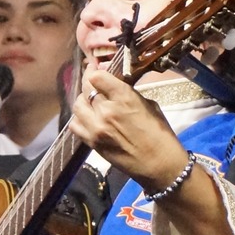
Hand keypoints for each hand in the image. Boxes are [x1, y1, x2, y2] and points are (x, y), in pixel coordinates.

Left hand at [69, 68, 187, 189]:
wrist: (160, 165)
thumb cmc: (160, 134)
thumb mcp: (150, 106)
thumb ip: (129, 95)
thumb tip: (115, 87)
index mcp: (124, 98)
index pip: (97, 77)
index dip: (94, 72)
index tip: (95, 69)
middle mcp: (106, 110)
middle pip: (85, 89)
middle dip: (88, 83)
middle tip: (92, 81)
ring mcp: (96, 127)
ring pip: (77, 105)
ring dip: (83, 100)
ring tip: (90, 100)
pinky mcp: (91, 142)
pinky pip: (75, 125)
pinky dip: (79, 118)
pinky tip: (87, 118)